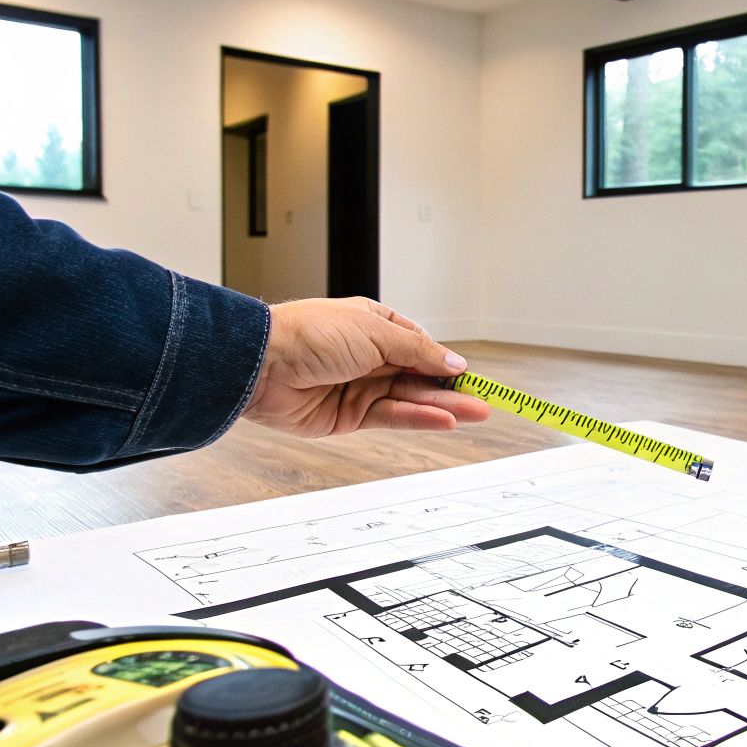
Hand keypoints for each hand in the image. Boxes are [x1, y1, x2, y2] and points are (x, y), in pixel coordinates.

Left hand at [241, 297, 490, 436]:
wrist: (262, 363)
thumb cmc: (309, 333)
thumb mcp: (375, 332)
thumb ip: (417, 351)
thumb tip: (452, 362)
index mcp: (374, 326)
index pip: (421, 346)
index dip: (445, 362)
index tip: (472, 376)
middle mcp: (369, 357)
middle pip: (419, 375)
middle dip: (451, 388)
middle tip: (485, 401)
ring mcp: (359, 387)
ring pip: (410, 398)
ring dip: (443, 406)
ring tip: (477, 413)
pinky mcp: (349, 416)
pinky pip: (392, 417)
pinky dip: (418, 418)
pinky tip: (444, 420)